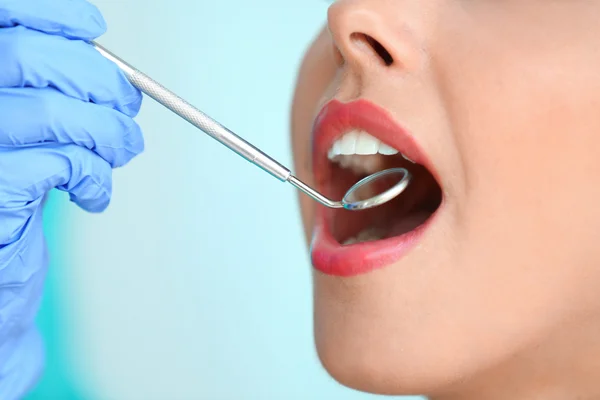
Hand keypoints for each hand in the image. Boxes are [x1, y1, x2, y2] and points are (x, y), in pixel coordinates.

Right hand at [0, 0, 143, 396]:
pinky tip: (95, 191)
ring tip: (124, 149)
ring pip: (48, 111)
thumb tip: (107, 67)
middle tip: (127, 105)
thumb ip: (47, 89)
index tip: (91, 28)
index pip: (1, 17)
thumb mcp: (23, 128)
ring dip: (106, 129)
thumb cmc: (7, 194)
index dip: (50, 15)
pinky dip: (93, 174)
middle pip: (27, 59)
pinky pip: (55, 164)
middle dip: (97, 78)